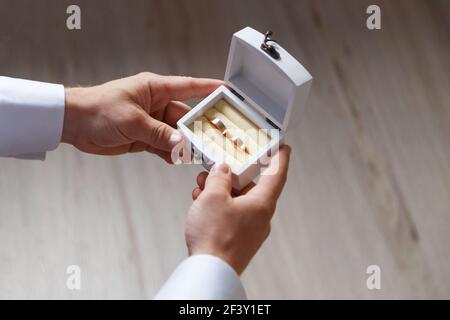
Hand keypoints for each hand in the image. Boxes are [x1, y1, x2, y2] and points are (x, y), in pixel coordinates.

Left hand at [62, 72, 222, 161]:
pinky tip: (175, 160)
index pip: (189, 87)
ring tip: (195, 155)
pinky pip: (162, 145)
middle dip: (198, 128)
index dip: (210, 89)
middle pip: (185, 116)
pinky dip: (169, 153)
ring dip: (183, 144)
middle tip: (212, 140)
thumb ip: (157, 133)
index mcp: (155, 89)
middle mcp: (155, 104)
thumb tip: (180, 144)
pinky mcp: (143, 136)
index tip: (228, 92)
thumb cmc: (97, 109)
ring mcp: (150, 121)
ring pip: (175, 134)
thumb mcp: (131, 120)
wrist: (73, 123)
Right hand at [185, 145, 290, 274]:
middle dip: (232, 176)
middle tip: (217, 168)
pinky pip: (232, 216)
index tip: (283, 147)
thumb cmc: (214, 237)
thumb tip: (222, 170)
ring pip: (238, 202)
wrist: (209, 272)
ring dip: (221, 191)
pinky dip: (219, 207)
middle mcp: (260, 217)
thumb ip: (219, 178)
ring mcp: (250, 230)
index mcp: (261, 204)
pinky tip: (202, 204)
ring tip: (202, 187)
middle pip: (251, 187)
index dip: (280, 158)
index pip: (277, 175)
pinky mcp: (239, 239)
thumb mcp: (213, 197)